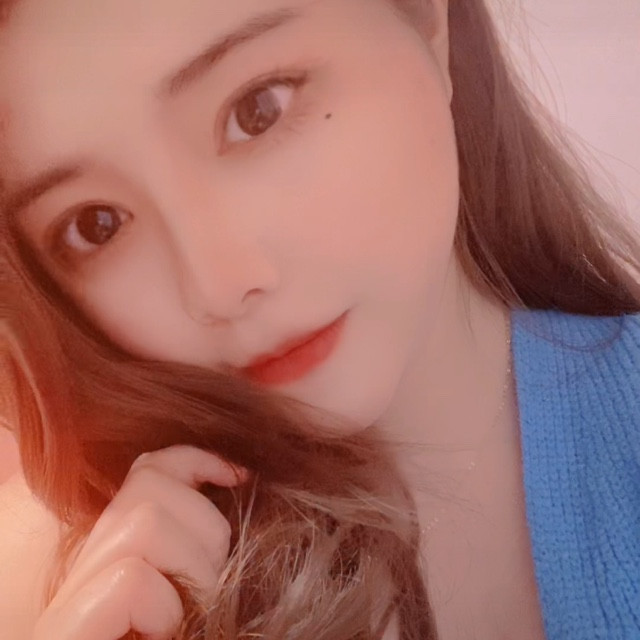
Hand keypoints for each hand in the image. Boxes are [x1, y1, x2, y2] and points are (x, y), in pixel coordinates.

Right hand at [32, 445, 245, 639]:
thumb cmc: (168, 631)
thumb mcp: (190, 587)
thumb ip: (193, 546)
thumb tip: (235, 481)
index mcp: (117, 549)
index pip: (147, 468)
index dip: (193, 459)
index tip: (239, 476)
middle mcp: (85, 563)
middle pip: (148, 486)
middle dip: (203, 527)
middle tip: (206, 586)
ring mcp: (72, 597)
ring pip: (141, 520)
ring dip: (189, 566)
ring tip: (187, 614)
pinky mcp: (65, 631)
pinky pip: (129, 579)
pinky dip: (161, 607)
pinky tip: (162, 636)